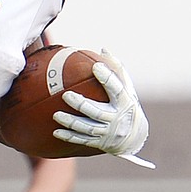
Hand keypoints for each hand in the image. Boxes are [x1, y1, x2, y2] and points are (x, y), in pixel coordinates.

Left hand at [52, 49, 152, 166]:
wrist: (135, 138)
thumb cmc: (127, 107)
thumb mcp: (128, 90)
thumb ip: (116, 71)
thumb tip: (103, 48)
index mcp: (125, 103)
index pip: (117, 89)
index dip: (107, 78)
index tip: (96, 66)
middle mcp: (116, 119)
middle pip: (97, 112)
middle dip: (81, 105)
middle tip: (65, 95)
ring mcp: (108, 133)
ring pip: (87, 128)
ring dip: (70, 122)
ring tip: (56, 115)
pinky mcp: (99, 143)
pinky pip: (82, 140)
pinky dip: (69, 136)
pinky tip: (55, 132)